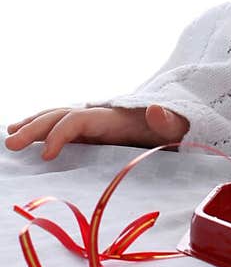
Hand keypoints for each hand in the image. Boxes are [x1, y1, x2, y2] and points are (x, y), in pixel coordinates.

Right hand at [4, 104, 189, 159]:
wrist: (178, 124)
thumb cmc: (177, 129)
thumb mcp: (176, 127)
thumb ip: (167, 121)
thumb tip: (154, 110)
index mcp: (113, 117)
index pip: (78, 120)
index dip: (60, 134)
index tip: (46, 157)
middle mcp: (99, 117)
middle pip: (61, 116)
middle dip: (35, 128)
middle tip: (11, 143)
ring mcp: (95, 125)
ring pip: (57, 119)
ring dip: (33, 126)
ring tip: (10, 136)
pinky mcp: (94, 134)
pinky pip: (63, 130)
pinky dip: (43, 132)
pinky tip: (26, 139)